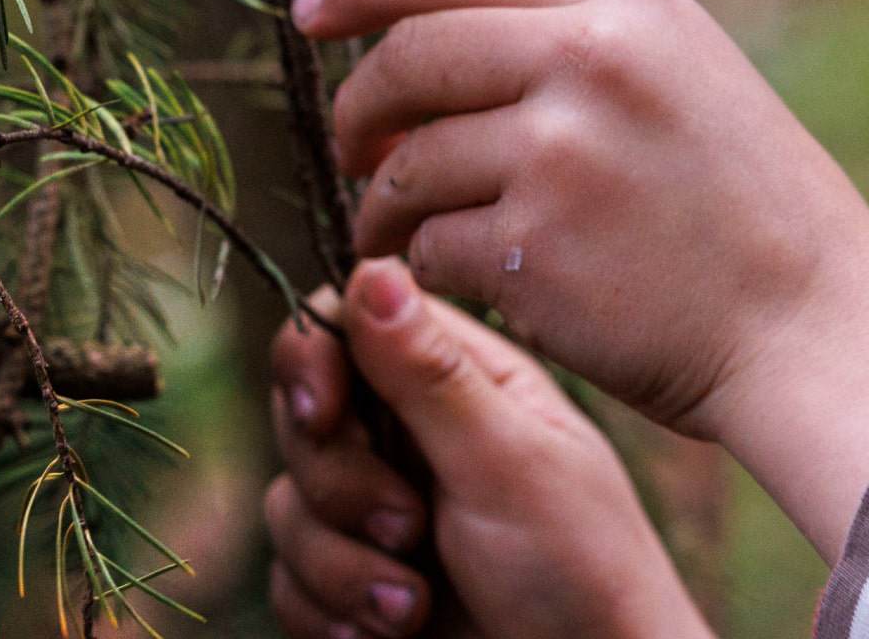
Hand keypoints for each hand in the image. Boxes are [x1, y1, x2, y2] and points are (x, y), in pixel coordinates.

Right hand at [264, 259, 709, 638]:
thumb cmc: (580, 569)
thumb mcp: (508, 462)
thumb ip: (430, 374)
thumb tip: (372, 266)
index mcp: (459, 380)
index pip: (346, 326)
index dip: (314, 362)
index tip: (324, 412)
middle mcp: (412, 435)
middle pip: (303, 417)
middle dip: (340, 485)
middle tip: (409, 529)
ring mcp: (380, 510)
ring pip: (289, 505)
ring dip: (340, 566)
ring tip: (413, 606)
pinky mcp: (359, 580)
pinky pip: (290, 578)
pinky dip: (329, 611)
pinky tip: (388, 634)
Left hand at [294, 0, 868, 552]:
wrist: (813, 330)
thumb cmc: (750, 217)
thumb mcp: (687, 81)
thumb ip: (578, 47)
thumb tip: (427, 45)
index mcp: (629, 7)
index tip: (308, 14)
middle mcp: (589, 62)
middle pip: (409, 60)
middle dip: (358, 109)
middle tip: (353, 151)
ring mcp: (557, 155)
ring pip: (408, 166)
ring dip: (383, 208)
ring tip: (397, 237)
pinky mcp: (532, 250)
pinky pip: (428, 249)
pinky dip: (424, 270)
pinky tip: (454, 285)